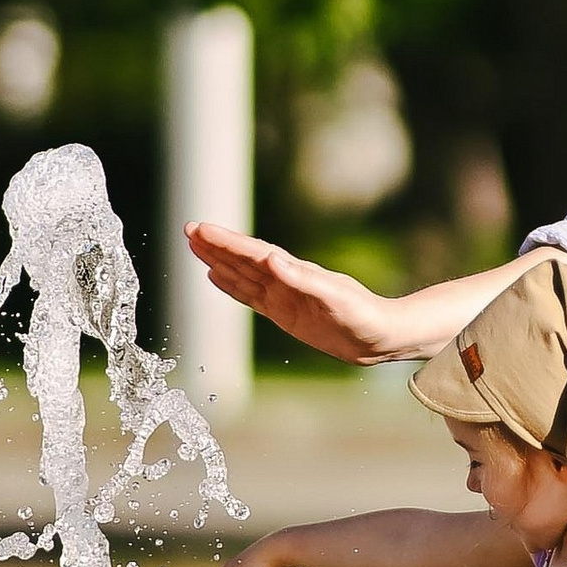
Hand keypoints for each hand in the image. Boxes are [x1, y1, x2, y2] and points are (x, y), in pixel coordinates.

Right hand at [186, 222, 397, 362]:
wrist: (378, 336)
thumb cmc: (362, 316)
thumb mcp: (334, 298)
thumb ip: (302, 279)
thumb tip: (272, 259)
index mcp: (294, 272)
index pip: (252, 253)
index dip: (225, 242)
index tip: (200, 230)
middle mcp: (285, 279)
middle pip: (243, 258)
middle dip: (215, 245)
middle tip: (188, 229)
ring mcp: (283, 294)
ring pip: (242, 273)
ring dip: (218, 260)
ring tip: (195, 246)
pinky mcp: (284, 311)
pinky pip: (250, 295)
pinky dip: (230, 284)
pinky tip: (215, 276)